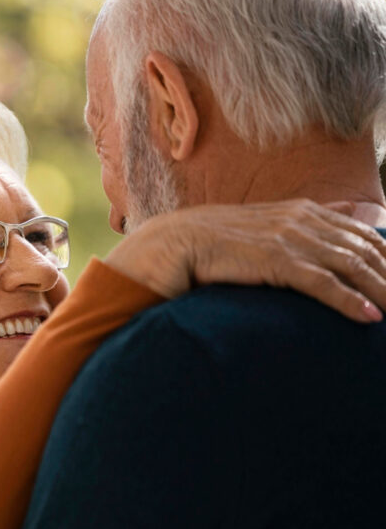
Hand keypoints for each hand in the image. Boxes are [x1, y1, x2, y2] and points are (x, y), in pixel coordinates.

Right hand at [105, 200, 385, 322]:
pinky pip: (320, 281)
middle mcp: (299, 219)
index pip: (362, 234)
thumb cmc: (206, 247)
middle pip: (365, 249)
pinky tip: (367, 317)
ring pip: (351, 265)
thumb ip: (293, 232)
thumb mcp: (257, 234)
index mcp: (299, 211)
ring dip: (381, 291)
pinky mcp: (271, 259)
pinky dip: (347, 299)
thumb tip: (328, 233)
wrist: (165, 246)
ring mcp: (287, 238)